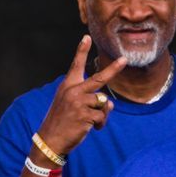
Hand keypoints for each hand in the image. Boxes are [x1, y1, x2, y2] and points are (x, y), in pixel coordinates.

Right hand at [36, 36, 126, 159]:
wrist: (51, 139)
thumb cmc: (62, 121)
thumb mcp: (71, 106)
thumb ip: (89, 100)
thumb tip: (109, 103)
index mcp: (67, 86)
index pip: (76, 65)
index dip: (81, 51)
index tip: (87, 37)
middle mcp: (73, 91)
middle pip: (99, 78)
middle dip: (113, 69)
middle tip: (124, 60)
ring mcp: (80, 102)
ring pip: (103, 102)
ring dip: (101, 114)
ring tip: (90, 121)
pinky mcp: (85, 115)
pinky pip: (102, 116)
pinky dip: (100, 124)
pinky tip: (91, 128)